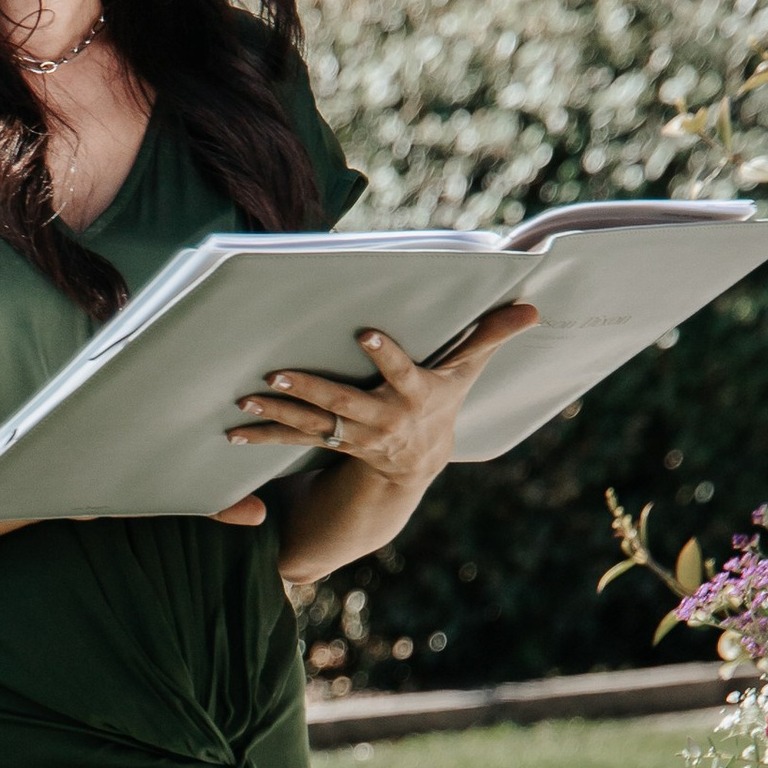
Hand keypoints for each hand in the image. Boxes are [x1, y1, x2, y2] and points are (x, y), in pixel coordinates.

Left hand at [225, 300, 539, 494]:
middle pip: (345, 404)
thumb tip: (532, 306)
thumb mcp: (467, 370)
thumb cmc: (442, 400)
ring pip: (312, 425)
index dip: (386, 356)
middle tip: (277, 371)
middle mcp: (383, 420)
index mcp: (415, 396)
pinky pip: (295, 440)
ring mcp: (354, 436)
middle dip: (311, 389)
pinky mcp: (330, 443)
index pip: (402, 373)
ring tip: (246, 400)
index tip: (365, 334)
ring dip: (278, 414)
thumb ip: (492, 335)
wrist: (417, 461)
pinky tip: (235, 430)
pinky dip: (265, 435)